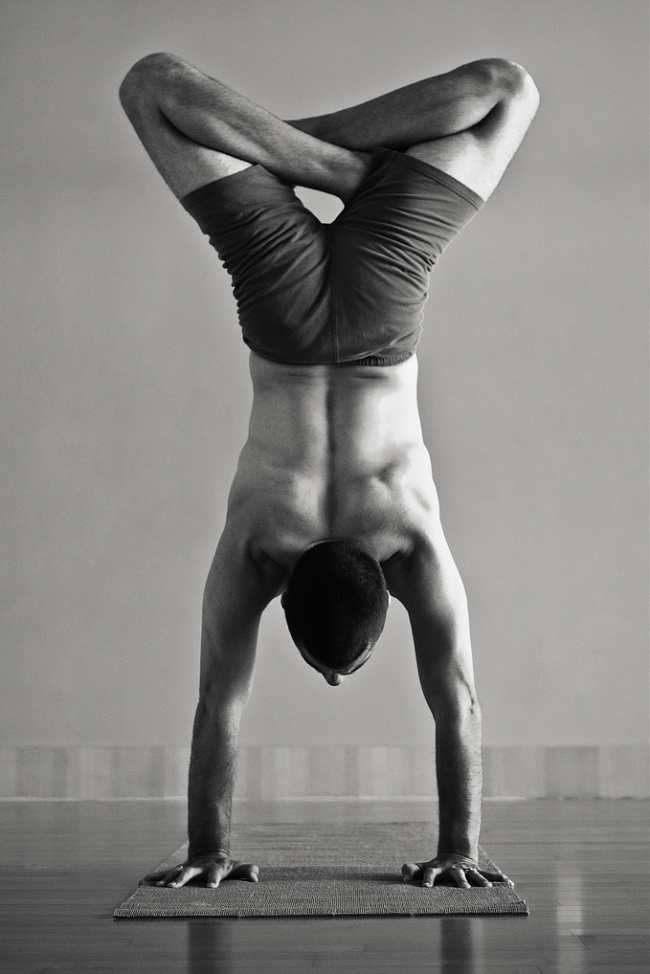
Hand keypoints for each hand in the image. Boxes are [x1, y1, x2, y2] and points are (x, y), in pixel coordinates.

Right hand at [140, 853, 259, 888]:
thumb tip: (255, 877)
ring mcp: (187, 867)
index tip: (212, 887)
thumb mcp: (238, 867)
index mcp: (214, 867)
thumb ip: (248, 871)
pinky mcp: (178, 870)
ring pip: (175, 871)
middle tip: (173, 887)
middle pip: (190, 872)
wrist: (210, 853)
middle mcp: (198, 867)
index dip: (214, 879)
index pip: (215, 873)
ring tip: (158, 887)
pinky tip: (143, 882)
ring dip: (166, 878)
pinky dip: (154, 877)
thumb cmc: (227, 866)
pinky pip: (164, 874)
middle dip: (181, 878)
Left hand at [401, 853, 513, 888]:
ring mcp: (468, 870)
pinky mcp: (478, 872)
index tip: (425, 888)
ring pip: (476, 876)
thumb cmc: (437, 866)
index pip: (431, 872)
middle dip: (461, 882)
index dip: (428, 879)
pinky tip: (510, 883)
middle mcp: (454, 869)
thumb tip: (403, 875)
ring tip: (489, 889)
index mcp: (439, 867)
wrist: (455, 854)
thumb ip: (412, 869)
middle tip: (465, 889)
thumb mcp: (423, 866)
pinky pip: (490, 875)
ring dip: (482, 882)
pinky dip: (500, 879)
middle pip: (457, 875)